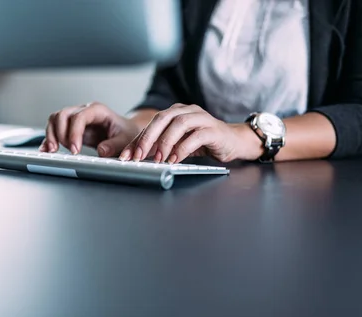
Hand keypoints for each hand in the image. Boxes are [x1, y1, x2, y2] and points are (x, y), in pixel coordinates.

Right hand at [41, 102, 140, 155]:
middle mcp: (84, 111)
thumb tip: (101, 151)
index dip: (74, 133)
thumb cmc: (126, 133)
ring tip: (53, 151)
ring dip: (52, 134)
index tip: (75, 150)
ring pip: (55, 119)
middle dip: (60, 133)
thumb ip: (114, 145)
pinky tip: (45, 150)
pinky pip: (55, 129)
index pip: (79, 117)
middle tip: (67, 152)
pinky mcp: (71, 128)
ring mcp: (76, 118)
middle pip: (63, 115)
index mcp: (98, 110)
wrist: (126, 132)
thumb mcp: (125, 139)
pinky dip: (49, 139)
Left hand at [119, 104, 261, 162]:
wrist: (234, 141)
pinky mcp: (213, 130)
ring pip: (179, 124)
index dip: (138, 140)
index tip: (127, 155)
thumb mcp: (179, 144)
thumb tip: (140, 157)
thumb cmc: (205, 142)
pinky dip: (183, 148)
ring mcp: (201, 118)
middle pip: (163, 118)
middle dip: (148, 138)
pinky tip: (176, 159)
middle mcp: (187, 111)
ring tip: (158, 159)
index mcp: (176, 112)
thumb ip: (163, 146)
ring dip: (165, 142)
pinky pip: (196, 136)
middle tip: (138, 156)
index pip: (152, 123)